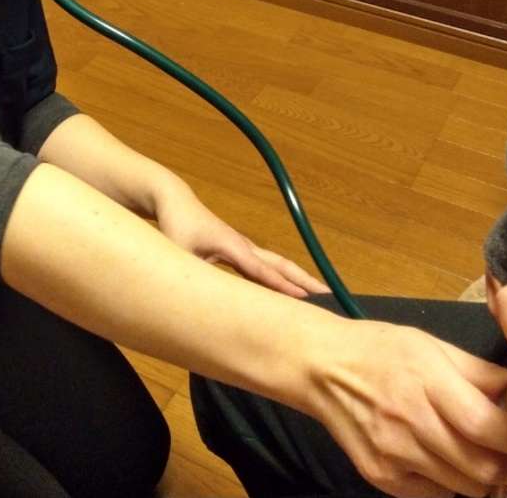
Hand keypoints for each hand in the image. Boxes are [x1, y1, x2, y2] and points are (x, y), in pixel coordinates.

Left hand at [153, 184, 328, 296]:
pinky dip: (282, 278)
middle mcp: (243, 246)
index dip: (282, 286)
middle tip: (331, 296)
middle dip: (304, 280)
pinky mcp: (239, 251)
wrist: (175, 201)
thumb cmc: (175, 226)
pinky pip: (266, 267)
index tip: (306, 299)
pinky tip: (289, 292)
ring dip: (298, 279)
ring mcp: (243, 247)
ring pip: (277, 265)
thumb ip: (189, 277)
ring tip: (321, 295)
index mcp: (231, 246)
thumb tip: (198, 305)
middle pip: (280, 265)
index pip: (261, 271)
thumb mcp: (178, 253)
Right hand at [311, 322, 506, 497]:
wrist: (320, 368)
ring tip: (476, 453)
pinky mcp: (381, 477)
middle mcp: (410, 423)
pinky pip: (435, 495)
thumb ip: (480, 372)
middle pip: (484, 468)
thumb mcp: (432, 346)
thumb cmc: (381, 350)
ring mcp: (394, 455)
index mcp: (428, 381)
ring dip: (480, 476)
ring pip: (465, 488)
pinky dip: (447, 483)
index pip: (488, 427)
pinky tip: (440, 459)